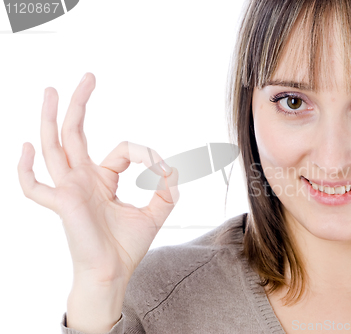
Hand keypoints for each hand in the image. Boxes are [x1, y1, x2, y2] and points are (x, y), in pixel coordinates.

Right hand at [17, 73, 178, 284]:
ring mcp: (69, 189)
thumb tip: (171, 166)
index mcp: (102, 179)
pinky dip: (25, 169)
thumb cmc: (127, 246)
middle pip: (75, 133)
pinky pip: (35, 187)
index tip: (163, 170)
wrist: (113, 273)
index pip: (121, 150)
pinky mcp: (62, 204)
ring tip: (51, 90)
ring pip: (54, 146)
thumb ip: (168, 189)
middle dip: (80, 104)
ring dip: (52, 118)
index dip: (145, 155)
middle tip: (87, 77)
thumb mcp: (156, 212)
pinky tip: (25, 146)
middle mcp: (82, 179)